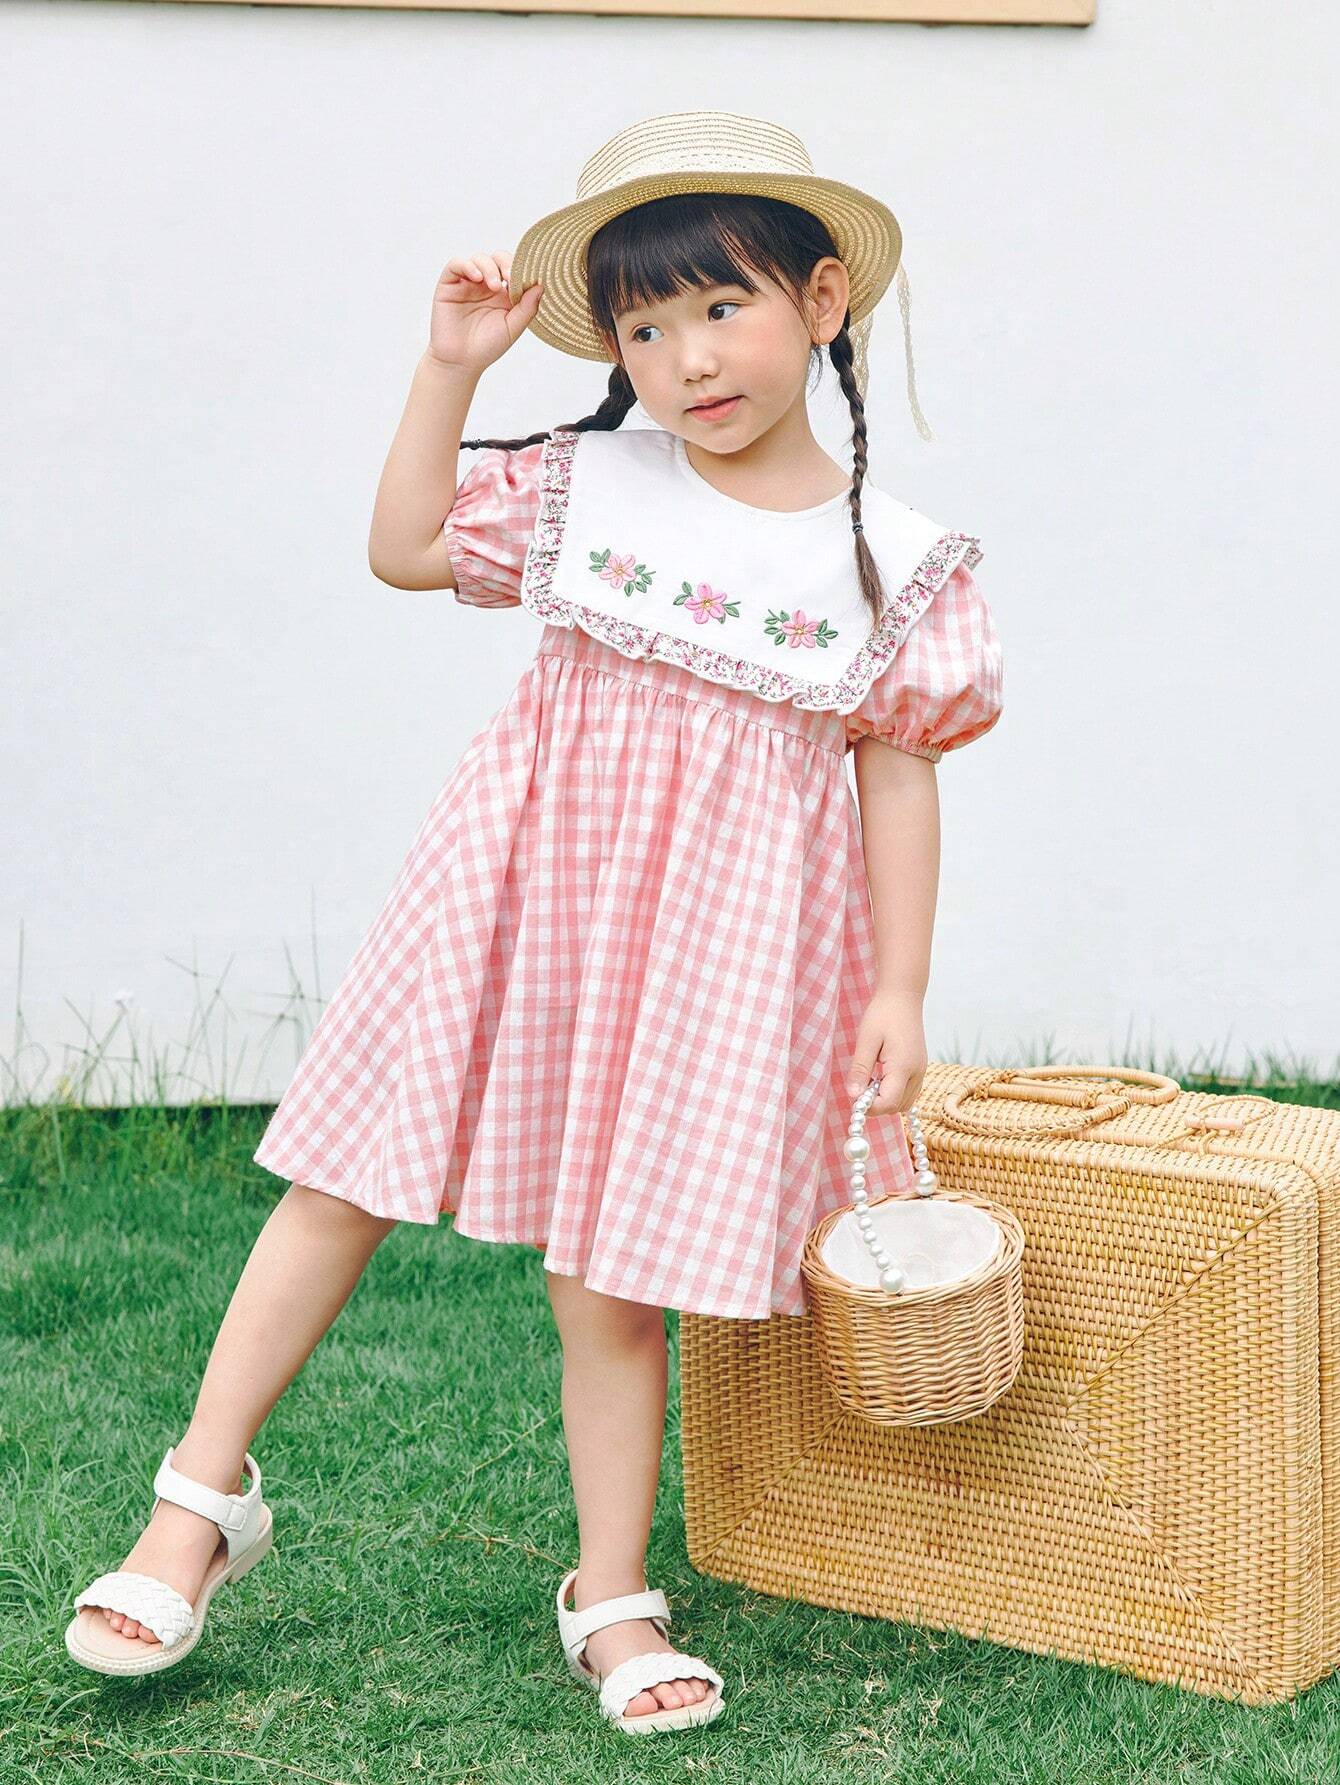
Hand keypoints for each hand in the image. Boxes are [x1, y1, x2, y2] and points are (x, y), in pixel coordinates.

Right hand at [427, 249, 542, 375]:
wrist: (460, 362)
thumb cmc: (487, 347)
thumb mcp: (512, 328)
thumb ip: (527, 308)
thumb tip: (541, 286)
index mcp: (504, 293)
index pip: (514, 269)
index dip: (520, 269)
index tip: (527, 277)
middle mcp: (486, 285)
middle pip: (497, 258)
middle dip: (506, 263)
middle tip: (510, 277)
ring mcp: (468, 282)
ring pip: (479, 258)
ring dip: (489, 267)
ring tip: (494, 285)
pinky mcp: (449, 283)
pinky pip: (457, 264)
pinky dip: (467, 265)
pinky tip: (476, 277)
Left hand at [845, 988, 927, 1115]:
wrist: (903, 997)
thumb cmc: (883, 1014)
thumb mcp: (866, 1040)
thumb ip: (860, 1070)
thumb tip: (853, 1096)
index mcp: (904, 1067)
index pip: (888, 1103)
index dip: (869, 1107)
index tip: (854, 1097)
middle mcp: (917, 1073)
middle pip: (896, 1107)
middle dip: (876, 1105)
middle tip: (860, 1086)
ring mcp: (921, 1072)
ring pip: (904, 1103)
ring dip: (885, 1100)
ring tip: (870, 1079)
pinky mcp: (919, 1069)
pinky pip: (908, 1092)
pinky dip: (893, 1092)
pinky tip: (880, 1076)